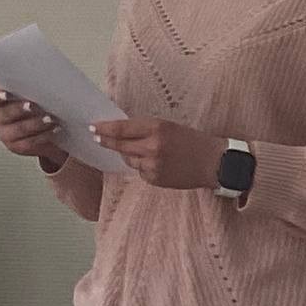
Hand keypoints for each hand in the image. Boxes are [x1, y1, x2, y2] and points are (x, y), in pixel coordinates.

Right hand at [0, 88, 67, 169]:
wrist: (46, 134)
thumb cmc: (37, 110)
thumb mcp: (31, 98)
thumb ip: (30, 91)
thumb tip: (44, 83)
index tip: (7, 94)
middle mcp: (0, 119)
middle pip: (6, 114)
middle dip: (20, 109)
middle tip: (32, 106)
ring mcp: (7, 135)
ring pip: (20, 129)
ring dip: (36, 123)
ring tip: (50, 119)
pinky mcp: (17, 147)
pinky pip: (29, 142)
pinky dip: (43, 135)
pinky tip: (53, 129)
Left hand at [91, 117, 226, 189]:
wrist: (213, 162)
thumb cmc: (190, 140)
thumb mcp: (167, 126)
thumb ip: (144, 128)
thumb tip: (119, 130)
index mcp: (156, 128)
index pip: (122, 128)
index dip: (104, 128)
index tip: (93, 127)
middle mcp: (152, 147)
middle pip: (120, 145)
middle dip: (106, 141)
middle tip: (96, 137)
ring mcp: (153, 165)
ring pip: (129, 159)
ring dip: (129, 153)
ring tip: (145, 149)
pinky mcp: (155, 179)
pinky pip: (140, 171)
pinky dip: (142, 165)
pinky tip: (157, 162)